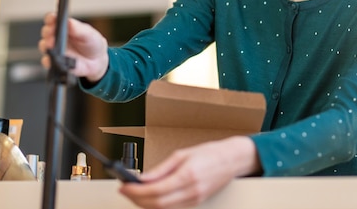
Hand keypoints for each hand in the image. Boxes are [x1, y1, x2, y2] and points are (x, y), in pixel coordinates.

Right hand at [37, 12, 108, 82]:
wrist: (97, 61)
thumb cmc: (92, 44)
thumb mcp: (89, 34)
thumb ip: (79, 28)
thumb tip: (69, 21)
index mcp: (64, 26)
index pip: (52, 19)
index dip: (50, 18)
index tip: (52, 19)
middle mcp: (56, 37)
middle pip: (46, 32)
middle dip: (48, 32)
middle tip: (52, 35)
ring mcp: (54, 49)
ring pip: (44, 46)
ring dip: (46, 46)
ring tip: (53, 47)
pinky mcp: (54, 62)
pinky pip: (47, 62)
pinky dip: (49, 61)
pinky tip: (55, 60)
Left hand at [120, 136, 260, 208]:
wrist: (231, 160)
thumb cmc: (209, 153)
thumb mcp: (181, 155)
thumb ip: (161, 169)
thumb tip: (143, 178)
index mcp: (187, 176)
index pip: (156, 190)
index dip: (136, 191)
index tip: (125, 187)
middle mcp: (191, 191)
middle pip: (157, 204)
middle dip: (137, 200)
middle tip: (125, 191)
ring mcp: (194, 200)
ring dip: (146, 204)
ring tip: (135, 193)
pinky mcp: (196, 202)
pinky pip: (172, 208)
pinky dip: (158, 205)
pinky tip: (151, 197)